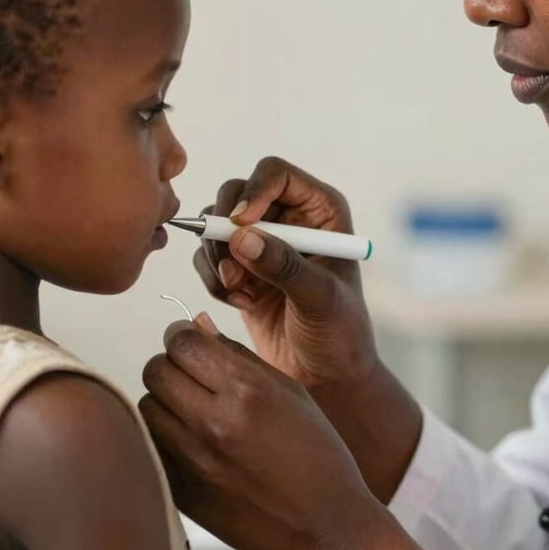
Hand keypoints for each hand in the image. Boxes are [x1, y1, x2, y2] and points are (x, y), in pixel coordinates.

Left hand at [139, 317, 432, 549]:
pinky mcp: (184, 493)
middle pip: (157, 371)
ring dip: (164, 401)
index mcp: (248, 392)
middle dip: (172, 365)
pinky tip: (192, 441)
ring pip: (147, 407)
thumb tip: (197, 327)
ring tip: (192, 409)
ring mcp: (195, 462)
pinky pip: (152, 446)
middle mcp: (215, 424)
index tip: (191, 342)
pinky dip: (164, 436)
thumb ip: (240, 356)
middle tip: (191, 374)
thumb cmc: (317, 453)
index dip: (183, 335)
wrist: (326, 527)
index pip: (182, 342)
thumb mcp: (291, 392)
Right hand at [193, 157, 374, 387]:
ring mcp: (262, 241)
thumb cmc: (340, 334)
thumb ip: (285, 266)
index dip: (253, 191)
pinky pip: (208, 256)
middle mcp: (290, 217)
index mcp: (320, 210)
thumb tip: (242, 236)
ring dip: (217, 259)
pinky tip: (241, 303)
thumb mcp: (321, 299)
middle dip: (224, 230)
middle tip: (231, 270)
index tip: (240, 225)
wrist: (326, 375)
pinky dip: (214, 279)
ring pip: (216, 224)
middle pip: (236, 193)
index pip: (276, 174)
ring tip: (240, 293)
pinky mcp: (241, 267)